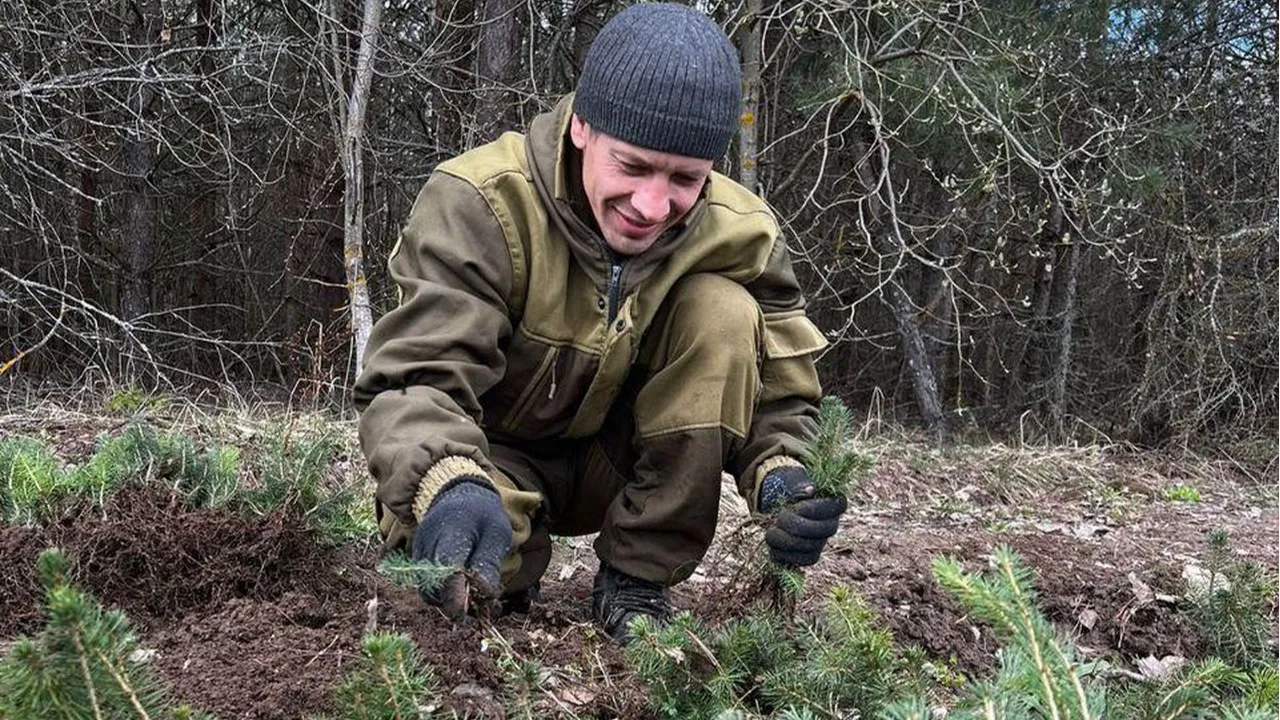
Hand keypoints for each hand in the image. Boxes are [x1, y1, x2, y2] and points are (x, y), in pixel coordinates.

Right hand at [412, 478, 511, 617]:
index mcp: (452, 530)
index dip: (454, 596)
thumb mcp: (496, 533)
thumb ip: (488, 564)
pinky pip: (427, 584)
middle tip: (479, 609)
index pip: (447, 569)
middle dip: (453, 604)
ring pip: (428, 589)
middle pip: (433, 585)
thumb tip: (484, 596)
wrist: (456, 494)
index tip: (463, 614)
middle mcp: (428, 541)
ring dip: (449, 601)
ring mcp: (419, 550)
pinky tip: (463, 589)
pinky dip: (443, 593)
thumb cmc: (482, 515)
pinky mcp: (416, 558)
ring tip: (475, 598)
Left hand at [758, 465, 845, 566]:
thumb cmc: (789, 493)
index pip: (836, 507)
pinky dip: (783, 554)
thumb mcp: (793, 484)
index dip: (814, 509)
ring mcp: (821, 542)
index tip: (796, 506)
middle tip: (779, 518)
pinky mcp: (810, 556)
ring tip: (771, 530)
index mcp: (834, 504)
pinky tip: (773, 545)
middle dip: (795, 524)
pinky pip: (801, 560)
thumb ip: (801, 487)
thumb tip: (811, 490)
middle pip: (822, 529)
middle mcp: (831, 525)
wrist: (779, 507)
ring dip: (785, 539)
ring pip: (809, 546)